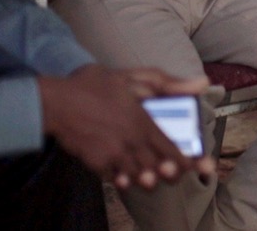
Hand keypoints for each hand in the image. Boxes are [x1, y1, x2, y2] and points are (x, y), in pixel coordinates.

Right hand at [38, 65, 215, 189]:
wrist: (55, 102)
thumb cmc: (95, 86)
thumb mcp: (134, 77)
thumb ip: (168, 84)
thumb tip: (201, 83)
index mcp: (144, 123)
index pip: (171, 149)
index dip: (187, 162)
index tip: (198, 167)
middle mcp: (132, 142)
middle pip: (158, 168)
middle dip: (170, 174)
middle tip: (174, 173)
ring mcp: (113, 155)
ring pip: (139, 177)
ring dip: (148, 178)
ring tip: (151, 176)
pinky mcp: (96, 163)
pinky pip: (115, 177)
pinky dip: (123, 179)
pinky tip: (126, 176)